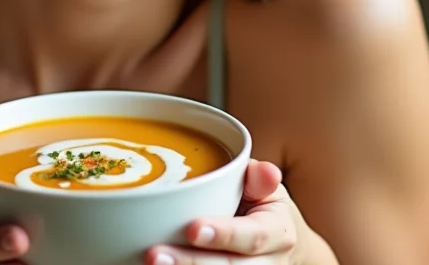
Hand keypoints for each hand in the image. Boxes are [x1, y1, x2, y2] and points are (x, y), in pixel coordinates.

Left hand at [146, 160, 302, 263]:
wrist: (269, 234)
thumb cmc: (256, 198)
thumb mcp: (261, 182)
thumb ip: (256, 177)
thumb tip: (266, 172)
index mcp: (278, 232)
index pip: (253, 236)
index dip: (224, 234)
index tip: (192, 228)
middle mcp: (268, 263)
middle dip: (191, 264)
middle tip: (154, 255)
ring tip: (150, 262)